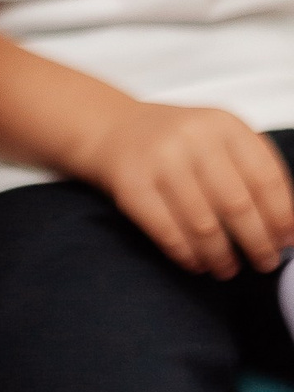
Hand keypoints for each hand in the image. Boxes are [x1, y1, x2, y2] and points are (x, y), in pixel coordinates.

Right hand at [76, 100, 293, 278]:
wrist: (115, 128)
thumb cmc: (179, 142)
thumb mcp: (220, 139)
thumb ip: (253, 173)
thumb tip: (288, 229)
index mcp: (223, 124)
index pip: (266, 177)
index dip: (282, 216)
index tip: (287, 241)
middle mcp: (192, 137)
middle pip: (238, 205)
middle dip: (257, 243)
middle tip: (264, 262)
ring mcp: (159, 160)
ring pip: (204, 225)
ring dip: (222, 256)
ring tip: (228, 267)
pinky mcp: (132, 185)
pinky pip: (168, 232)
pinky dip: (188, 255)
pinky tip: (196, 262)